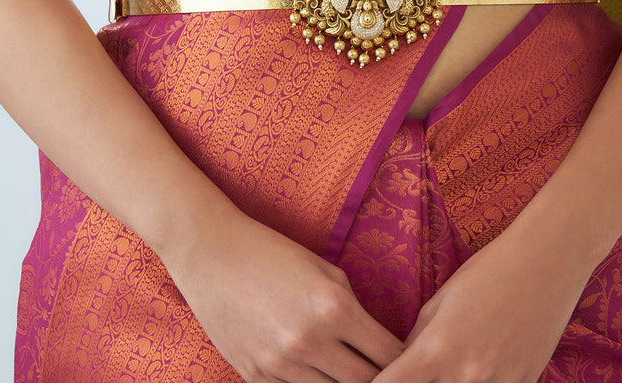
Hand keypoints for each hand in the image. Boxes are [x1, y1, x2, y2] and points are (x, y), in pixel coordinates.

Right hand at [167, 207, 403, 382]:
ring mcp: (280, 365)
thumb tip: (376, 339)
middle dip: (380, 379)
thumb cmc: (272, 252)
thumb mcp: (324, 268)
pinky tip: (316, 372)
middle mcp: (310, 342)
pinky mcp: (255, 377)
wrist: (211, 253)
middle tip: (387, 372)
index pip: (387, 354)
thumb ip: (352, 305)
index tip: (410, 359)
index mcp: (334, 308)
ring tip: (351, 372)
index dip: (404, 359)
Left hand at [371, 224, 588, 382]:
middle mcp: (465, 376)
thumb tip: (400, 367)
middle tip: (415, 372)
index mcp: (436, 349)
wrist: (546, 263)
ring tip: (448, 368)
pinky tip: (478, 369)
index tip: (371, 381)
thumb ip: (417, 341)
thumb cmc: (487, 271)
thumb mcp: (440, 301)